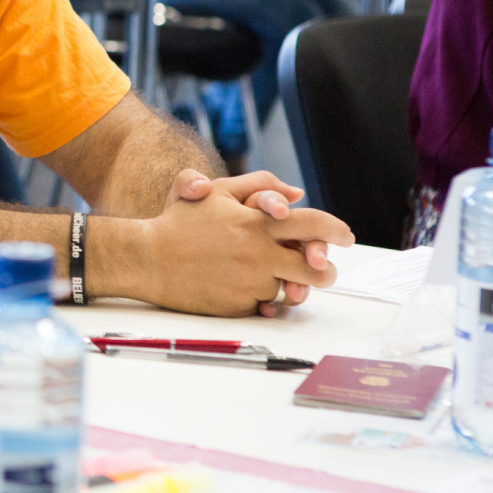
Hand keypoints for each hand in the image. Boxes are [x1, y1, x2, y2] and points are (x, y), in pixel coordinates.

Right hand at [141, 173, 352, 315]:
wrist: (147, 259)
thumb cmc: (179, 222)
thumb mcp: (214, 192)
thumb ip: (257, 185)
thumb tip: (295, 193)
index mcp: (256, 225)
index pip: (313, 224)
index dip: (336, 230)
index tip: (346, 236)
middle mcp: (259, 256)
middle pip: (315, 269)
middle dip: (326, 271)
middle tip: (324, 269)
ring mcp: (250, 284)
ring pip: (289, 289)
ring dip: (292, 286)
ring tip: (290, 284)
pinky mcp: (239, 307)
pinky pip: (264, 306)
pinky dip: (262, 300)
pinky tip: (251, 291)